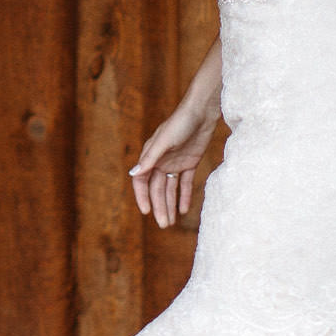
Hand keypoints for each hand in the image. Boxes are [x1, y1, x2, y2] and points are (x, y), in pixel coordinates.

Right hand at [128, 98, 216, 228]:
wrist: (202, 111)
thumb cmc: (180, 122)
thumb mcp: (164, 140)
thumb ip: (150, 158)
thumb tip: (133, 174)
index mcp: (151, 155)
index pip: (142, 180)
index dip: (143, 196)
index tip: (147, 212)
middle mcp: (161, 161)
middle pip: (157, 188)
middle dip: (159, 206)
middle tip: (163, 225)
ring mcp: (175, 162)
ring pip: (170, 188)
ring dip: (170, 204)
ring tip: (171, 222)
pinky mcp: (190, 162)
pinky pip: (185, 183)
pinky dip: (184, 196)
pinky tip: (184, 210)